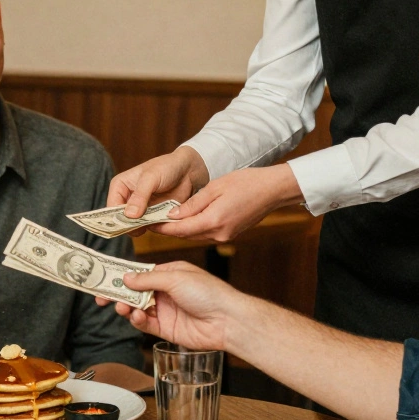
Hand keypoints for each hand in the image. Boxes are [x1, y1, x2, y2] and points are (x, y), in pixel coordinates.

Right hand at [107, 261, 244, 351]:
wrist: (227, 321)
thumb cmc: (209, 293)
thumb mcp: (175, 278)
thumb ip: (147, 279)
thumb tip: (126, 277)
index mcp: (169, 274)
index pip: (140, 274)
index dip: (121, 276)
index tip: (104, 278)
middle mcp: (166, 291)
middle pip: (135, 292)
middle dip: (118, 294)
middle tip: (102, 297)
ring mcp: (165, 310)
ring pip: (137, 308)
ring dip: (126, 307)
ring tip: (122, 307)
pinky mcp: (166, 328)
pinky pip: (145, 324)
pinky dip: (137, 320)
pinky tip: (136, 316)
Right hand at [108, 146, 210, 221]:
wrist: (188, 171)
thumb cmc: (166, 167)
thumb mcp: (151, 178)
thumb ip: (140, 196)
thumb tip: (129, 215)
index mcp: (120, 186)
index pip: (112, 206)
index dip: (117, 217)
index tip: (128, 223)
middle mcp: (127, 199)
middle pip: (121, 219)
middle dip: (129, 225)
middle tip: (140, 228)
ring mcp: (140, 209)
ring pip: (135, 225)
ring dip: (143, 228)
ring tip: (153, 223)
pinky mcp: (152, 216)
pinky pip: (149, 227)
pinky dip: (154, 228)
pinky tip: (161, 224)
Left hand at [154, 164, 304, 241]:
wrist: (272, 190)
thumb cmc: (246, 182)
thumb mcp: (215, 187)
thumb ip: (192, 204)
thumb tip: (172, 215)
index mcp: (213, 221)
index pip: (179, 229)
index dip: (161, 227)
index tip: (146, 223)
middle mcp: (218, 234)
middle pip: (185, 235)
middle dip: (167, 229)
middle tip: (149, 221)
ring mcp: (225, 237)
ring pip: (194, 235)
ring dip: (179, 229)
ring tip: (162, 220)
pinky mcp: (229, 235)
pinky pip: (205, 234)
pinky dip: (193, 228)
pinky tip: (185, 220)